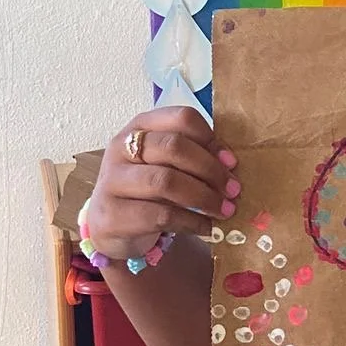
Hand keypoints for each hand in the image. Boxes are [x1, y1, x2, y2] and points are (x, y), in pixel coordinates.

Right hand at [84, 108, 237, 261]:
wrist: (113, 225)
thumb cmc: (148, 189)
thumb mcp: (168, 165)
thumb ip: (194, 157)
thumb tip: (230, 165)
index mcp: (140, 126)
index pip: (181, 118)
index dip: (211, 139)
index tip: (231, 162)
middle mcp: (120, 148)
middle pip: (174, 147)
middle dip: (211, 170)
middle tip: (234, 190)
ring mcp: (112, 181)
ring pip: (165, 181)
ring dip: (204, 197)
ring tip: (224, 211)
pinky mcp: (112, 215)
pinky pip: (160, 215)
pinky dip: (191, 222)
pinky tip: (206, 227)